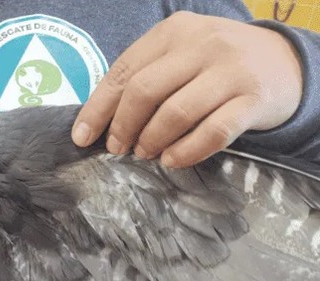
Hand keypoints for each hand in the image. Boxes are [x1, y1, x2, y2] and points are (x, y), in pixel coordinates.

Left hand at [71, 11, 302, 166]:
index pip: (124, 72)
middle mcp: (202, 45)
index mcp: (174, 32)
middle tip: (118, 149)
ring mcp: (231, 71)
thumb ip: (146, 76)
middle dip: (123, 126)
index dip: (98, 109)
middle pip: (144, 91)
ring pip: (175, 112)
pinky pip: (213, 132)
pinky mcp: (254, 99)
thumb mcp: (180, 55)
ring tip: (145, 153)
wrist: (286, 62)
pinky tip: (172, 160)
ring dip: (151, 140)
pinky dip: (186, 151)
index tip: (82, 137)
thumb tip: (101, 120)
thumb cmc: (216, 65)